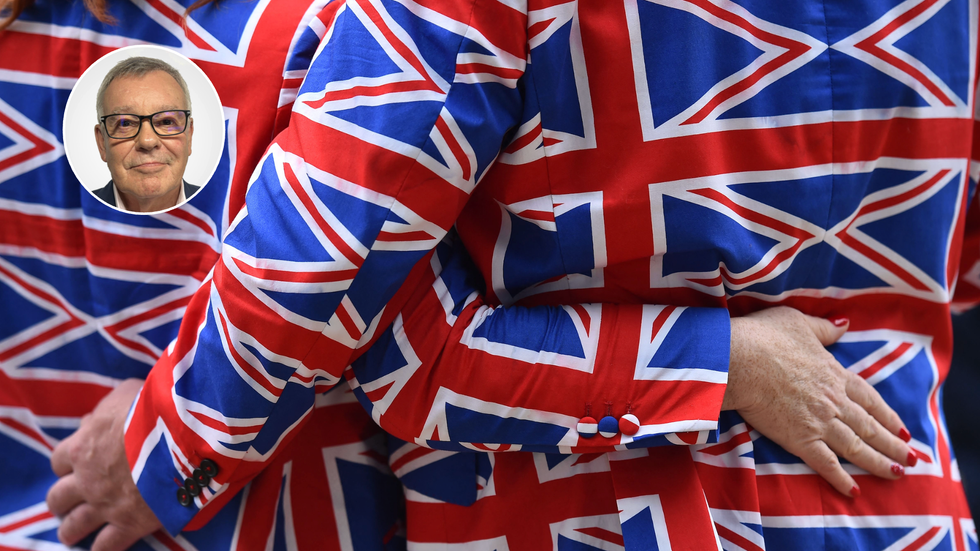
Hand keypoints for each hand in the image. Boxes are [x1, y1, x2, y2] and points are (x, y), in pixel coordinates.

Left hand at [46, 378, 162, 550]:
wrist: (181, 437)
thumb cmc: (155, 409)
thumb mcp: (127, 393)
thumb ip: (106, 409)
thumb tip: (92, 420)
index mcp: (83, 447)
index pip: (59, 461)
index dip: (68, 464)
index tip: (78, 465)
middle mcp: (87, 480)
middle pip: (58, 497)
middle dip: (63, 500)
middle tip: (72, 500)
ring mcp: (105, 505)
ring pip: (72, 526)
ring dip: (71, 529)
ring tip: (74, 532)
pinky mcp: (128, 524)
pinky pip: (105, 547)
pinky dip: (101, 548)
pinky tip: (103, 547)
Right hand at [723, 307, 913, 496]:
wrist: (740, 359)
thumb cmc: (764, 337)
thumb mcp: (798, 322)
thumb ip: (824, 328)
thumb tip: (844, 324)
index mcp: (835, 374)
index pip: (869, 399)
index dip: (887, 415)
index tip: (902, 429)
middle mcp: (834, 401)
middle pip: (869, 427)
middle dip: (893, 444)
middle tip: (912, 458)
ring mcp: (819, 422)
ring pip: (856, 447)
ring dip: (879, 463)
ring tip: (897, 474)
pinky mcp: (799, 439)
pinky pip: (826, 464)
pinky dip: (841, 478)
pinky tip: (854, 491)